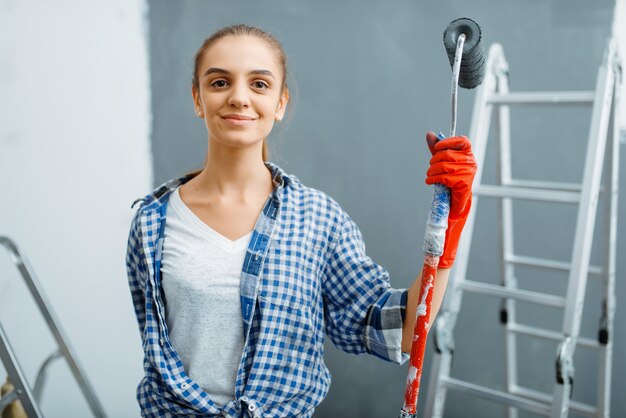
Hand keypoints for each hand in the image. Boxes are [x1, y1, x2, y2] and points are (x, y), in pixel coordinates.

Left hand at [425, 131, 476, 267]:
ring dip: (431, 171)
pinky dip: (433, 179)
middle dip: (434, 161)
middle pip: (447, 153)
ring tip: (429, 177)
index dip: (447, 142)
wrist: (454, 208)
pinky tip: (430, 182)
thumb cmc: (448, 185)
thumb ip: (437, 149)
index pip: (462, 140)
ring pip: (444, 165)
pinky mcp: (464, 185)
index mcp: (468, 156)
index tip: (436, 148)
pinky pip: (445, 176)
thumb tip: (429, 133)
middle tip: (430, 170)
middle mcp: (471, 163)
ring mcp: (469, 174)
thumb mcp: (442, 164)